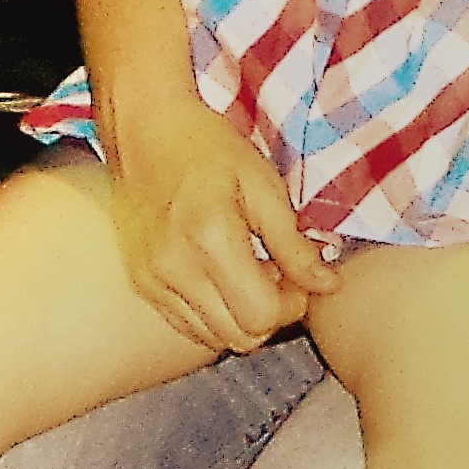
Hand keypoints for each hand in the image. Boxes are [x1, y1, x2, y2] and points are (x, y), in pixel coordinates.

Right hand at [101, 82, 335, 348]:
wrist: (144, 130)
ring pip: (213, 338)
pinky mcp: (141, 284)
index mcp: (210, 240)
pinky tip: (224, 276)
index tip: (300, 276)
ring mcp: (152, 282)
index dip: (292, 305)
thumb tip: (327, 285)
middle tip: (281, 277)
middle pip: (238, 338)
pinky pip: (187, 324)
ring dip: (241, 317)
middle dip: (271, 315)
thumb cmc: (207, 147)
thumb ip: (294, 242)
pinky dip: (214, 313)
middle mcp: (174, 270)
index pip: (261, 316)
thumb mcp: (263, 185)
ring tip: (252, 273)